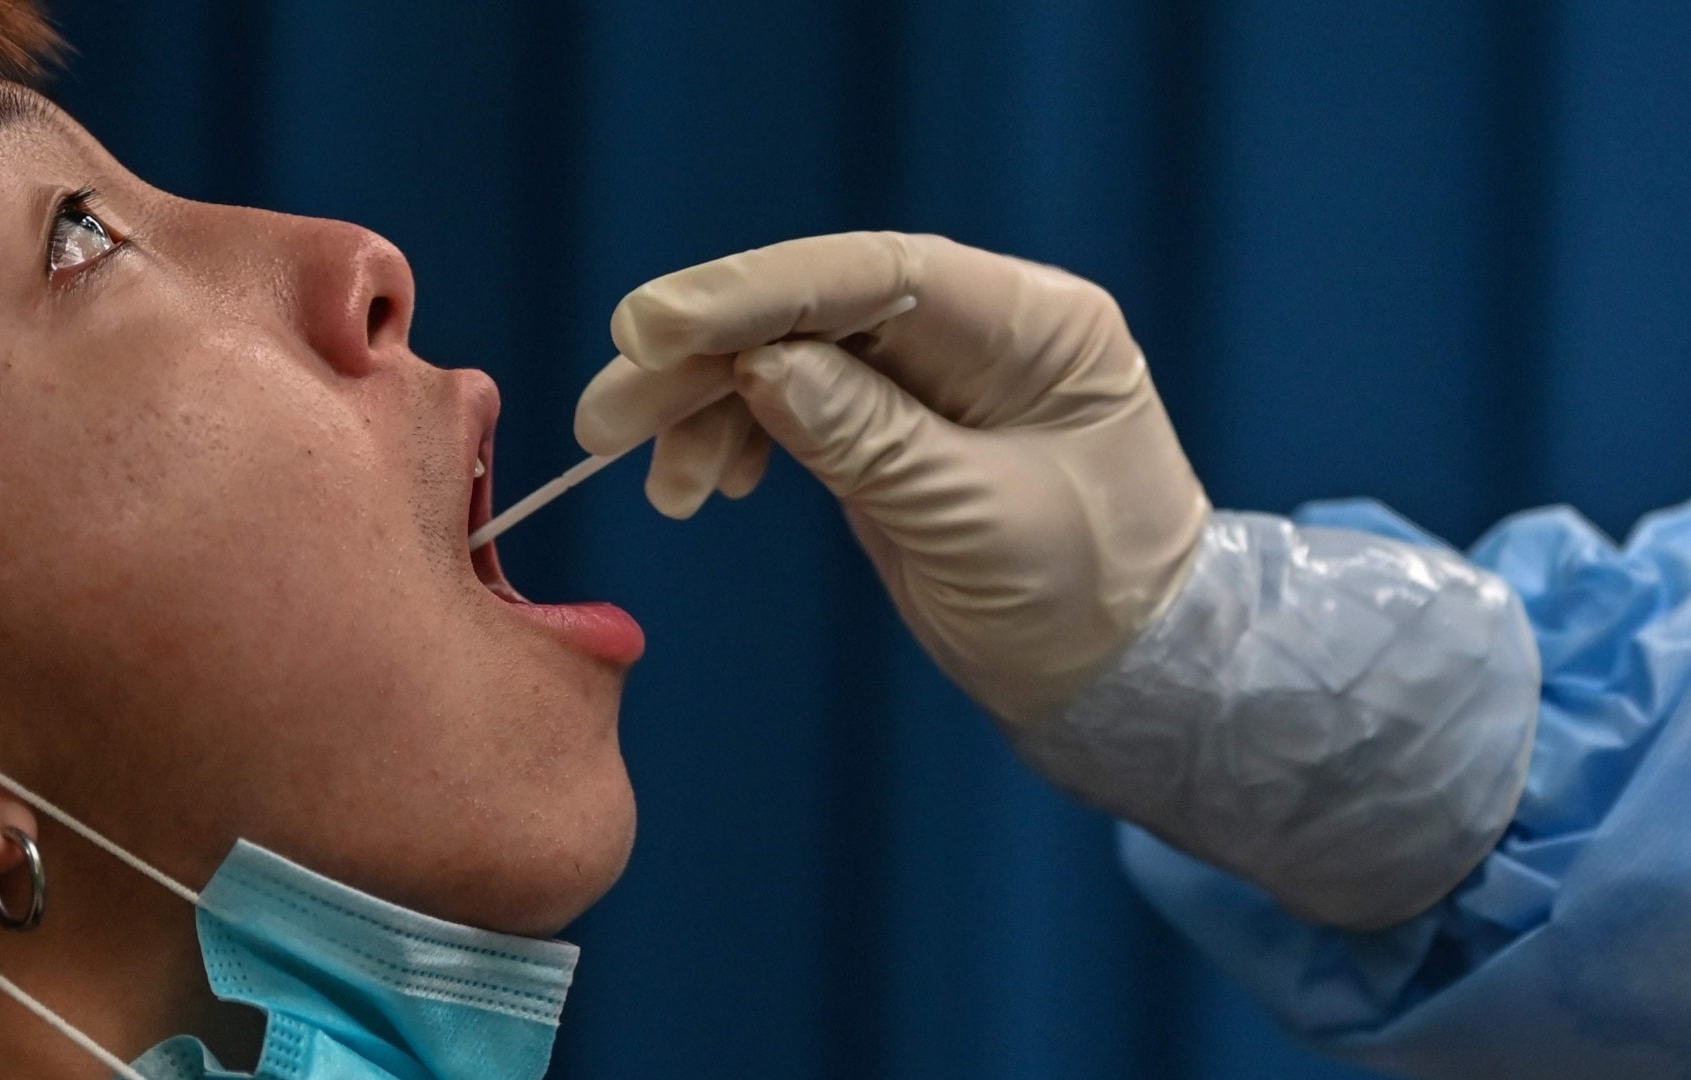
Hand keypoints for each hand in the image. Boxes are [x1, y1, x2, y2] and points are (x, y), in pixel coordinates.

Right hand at [575, 232, 1207, 723]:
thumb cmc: (1084, 602)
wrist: (1121, 681)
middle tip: (608, 417)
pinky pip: (794, 407)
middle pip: (816, 309)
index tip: (653, 326)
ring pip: (789, 356)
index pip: (878, 274)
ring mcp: (929, 376)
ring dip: (708, 410)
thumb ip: (868, 439)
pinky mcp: (892, 426)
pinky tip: (709, 485)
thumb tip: (758, 366)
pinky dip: (738, 438)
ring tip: (668, 489)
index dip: (757, 291)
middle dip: (706, 356)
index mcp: (1032, 324)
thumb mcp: (974, 522)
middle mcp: (977, 329)